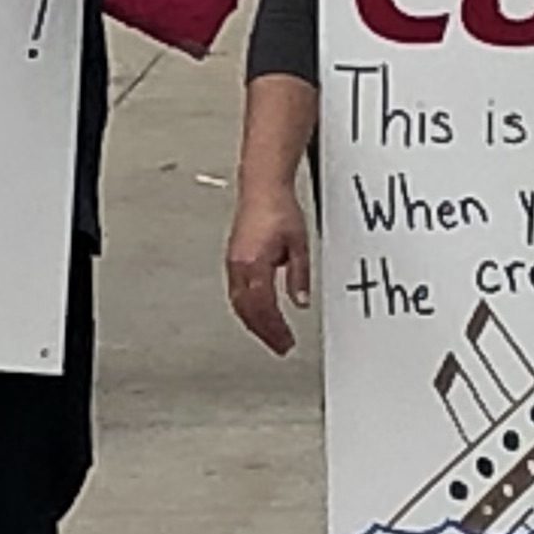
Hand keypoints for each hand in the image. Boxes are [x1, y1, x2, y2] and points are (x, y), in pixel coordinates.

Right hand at [226, 178, 312, 353]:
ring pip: (239, 304)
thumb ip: (299, 275)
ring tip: (270, 336)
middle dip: (264, 332)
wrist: (262, 187)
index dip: (274, 329)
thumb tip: (300, 301)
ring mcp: (233, 263)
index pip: (264, 307)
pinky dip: (247, 309)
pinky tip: (257, 314)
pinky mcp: (233, 260)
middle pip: (247, 311)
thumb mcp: (299, 244)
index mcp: (254, 264)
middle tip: (280, 346)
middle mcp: (239, 266)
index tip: (286, 342)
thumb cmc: (278, 208)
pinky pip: (236, 293)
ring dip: (254, 323)